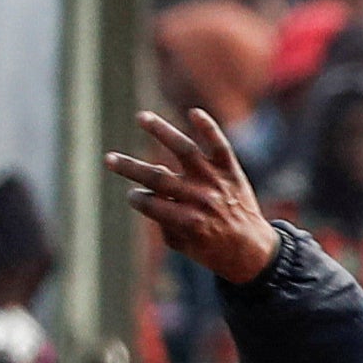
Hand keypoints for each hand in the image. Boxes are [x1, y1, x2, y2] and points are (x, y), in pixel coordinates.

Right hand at [107, 106, 281, 285]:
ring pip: (185, 151)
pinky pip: (220, 147)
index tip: (133, 195)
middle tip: (108, 159)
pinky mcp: (231, 171)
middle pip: (159, 178)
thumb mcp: (183, 245)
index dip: (138, 199)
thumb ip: (163, 221)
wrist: (254, 250)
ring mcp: (216, 181)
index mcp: (188, 221)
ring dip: (162, 132)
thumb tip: (148, 189)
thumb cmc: (211, 249)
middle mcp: (201, 198)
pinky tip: (194, 112)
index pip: (152, 204)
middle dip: (130, 168)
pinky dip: (209, 129)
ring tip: (141, 117)